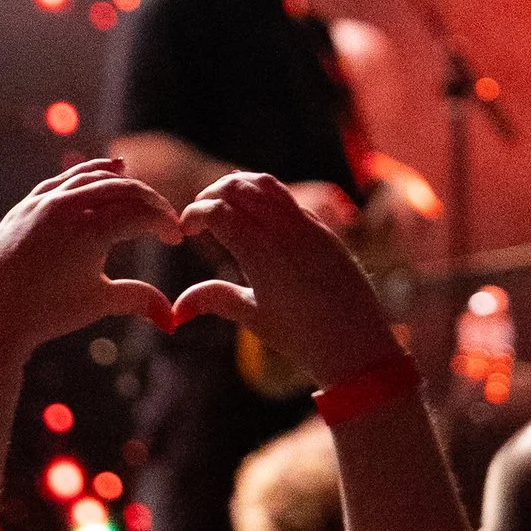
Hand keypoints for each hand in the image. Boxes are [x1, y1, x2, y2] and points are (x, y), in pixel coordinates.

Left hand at [0, 161, 181, 367]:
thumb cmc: (48, 312)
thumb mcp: (99, 302)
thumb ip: (139, 300)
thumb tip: (173, 320)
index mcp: (91, 231)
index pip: (141, 215)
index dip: (165, 224)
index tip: (176, 239)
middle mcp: (68, 208)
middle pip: (122, 190)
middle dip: (150, 202)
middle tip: (165, 219)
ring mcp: (44, 202)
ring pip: (92, 178)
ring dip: (122, 182)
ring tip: (141, 191)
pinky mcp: (27, 204)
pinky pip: (64, 179)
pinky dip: (88, 173)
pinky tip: (103, 172)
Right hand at [174, 170, 399, 389]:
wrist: (356, 346)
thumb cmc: (301, 336)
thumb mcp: (253, 316)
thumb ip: (213, 299)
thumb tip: (175, 309)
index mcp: (262, 253)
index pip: (217, 210)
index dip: (193, 214)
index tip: (184, 230)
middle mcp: (286, 231)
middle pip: (238, 187)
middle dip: (212, 194)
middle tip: (200, 216)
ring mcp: (309, 226)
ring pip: (267, 185)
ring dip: (239, 188)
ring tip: (225, 209)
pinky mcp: (325, 230)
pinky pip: (289, 199)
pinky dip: (264, 198)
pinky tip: (257, 221)